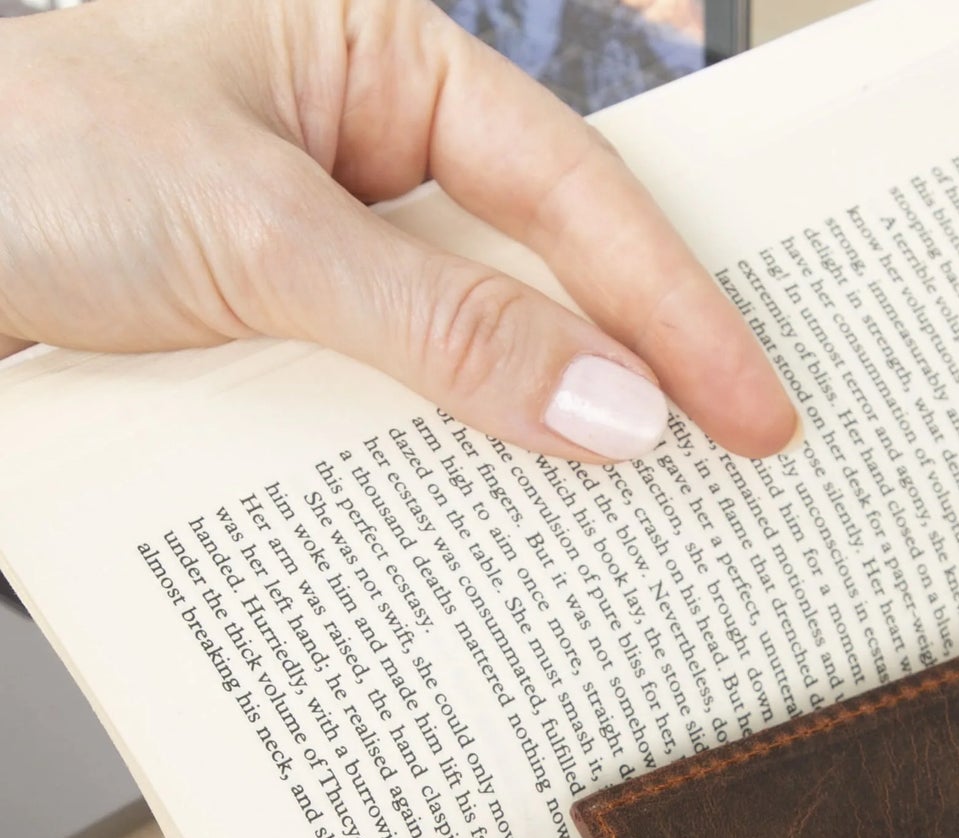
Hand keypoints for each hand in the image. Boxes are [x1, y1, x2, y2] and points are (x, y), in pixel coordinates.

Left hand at [0, 0, 796, 459]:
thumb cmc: (14, 163)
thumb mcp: (251, 234)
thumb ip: (441, 324)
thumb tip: (613, 410)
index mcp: (383, 62)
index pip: (570, 189)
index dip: (671, 307)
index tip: (748, 411)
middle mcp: (372, 152)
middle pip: (555, 264)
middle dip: (644, 364)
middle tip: (742, 460)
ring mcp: (334, 252)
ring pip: (486, 345)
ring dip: (548, 429)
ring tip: (646, 513)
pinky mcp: (293, 341)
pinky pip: (408, 402)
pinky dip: (454, 462)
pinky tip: (501, 517)